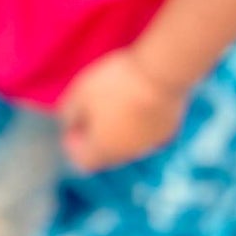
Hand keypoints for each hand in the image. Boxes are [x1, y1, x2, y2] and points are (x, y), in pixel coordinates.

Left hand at [57, 47, 188, 173]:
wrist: (161, 74)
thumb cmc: (116, 83)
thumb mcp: (81, 92)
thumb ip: (69, 112)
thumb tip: (68, 122)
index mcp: (102, 149)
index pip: (82, 161)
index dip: (74, 145)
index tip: (72, 126)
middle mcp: (126, 154)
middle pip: (106, 154)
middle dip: (96, 137)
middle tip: (93, 113)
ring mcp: (149, 144)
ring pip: (128, 144)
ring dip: (119, 130)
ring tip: (118, 103)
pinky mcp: (167, 131)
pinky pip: (148, 133)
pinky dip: (140, 123)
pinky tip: (139, 101)